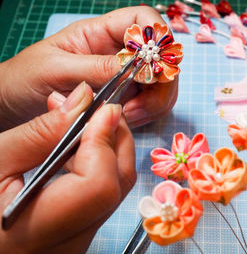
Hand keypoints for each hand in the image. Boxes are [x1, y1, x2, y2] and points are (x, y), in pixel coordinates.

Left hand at [0, 6, 177, 130]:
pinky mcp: (125, 97)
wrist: (14, 106)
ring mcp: (124, 76)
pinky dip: (148, 113)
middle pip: (161, 56)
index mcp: (100, 33)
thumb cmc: (26, 78)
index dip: (157, 35)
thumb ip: (96, 67)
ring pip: (161, 83)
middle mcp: (117, 53)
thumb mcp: (55, 69)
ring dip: (155, 101)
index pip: (142, 19)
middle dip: (161, 80)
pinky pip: (150, 102)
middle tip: (142, 102)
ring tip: (129, 115)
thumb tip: (136, 68)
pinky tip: (128, 119)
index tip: (155, 62)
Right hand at [0, 83, 135, 252]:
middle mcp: (70, 243)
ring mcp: (80, 239)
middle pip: (118, 183)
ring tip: (84, 121)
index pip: (99, 186)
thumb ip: (41, 133)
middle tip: (98, 107)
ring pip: (118, 186)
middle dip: (116, 136)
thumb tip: (84, 100)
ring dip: (109, 145)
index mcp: (36, 233)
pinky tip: (80, 145)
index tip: (102, 108)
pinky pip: (106, 192)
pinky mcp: (83, 230)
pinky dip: (101, 161)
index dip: (105, 141)